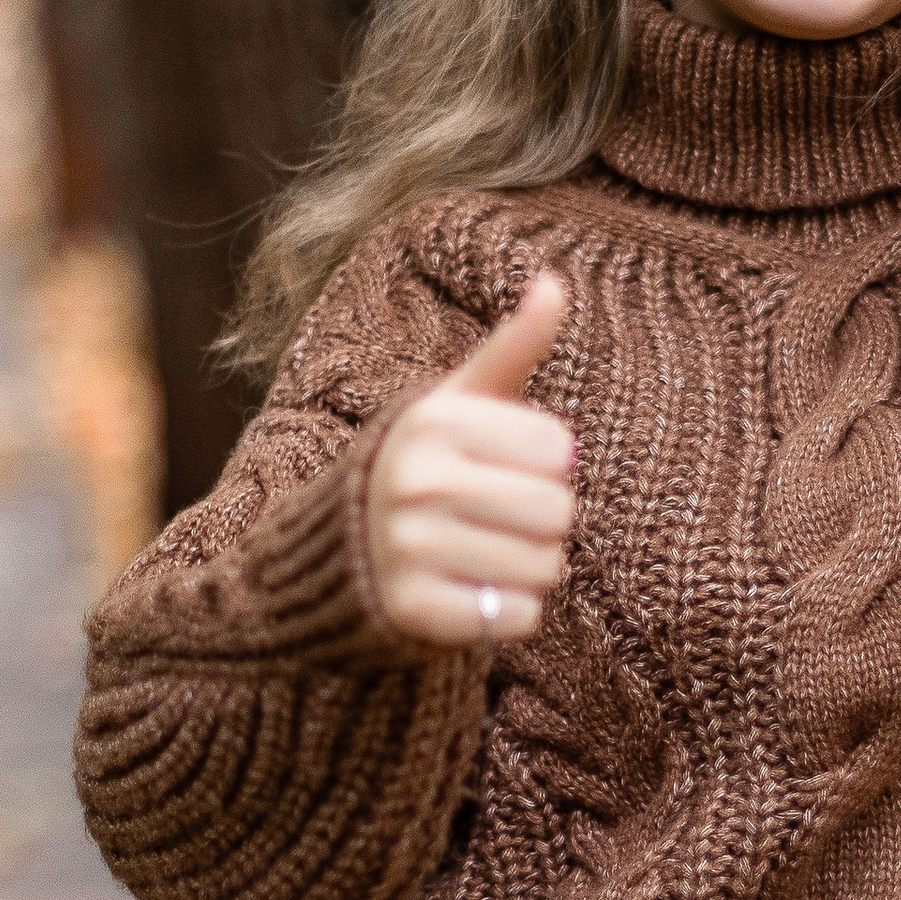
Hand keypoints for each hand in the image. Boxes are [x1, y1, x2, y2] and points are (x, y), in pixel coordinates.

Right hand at [364, 273, 575, 647]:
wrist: (340, 553)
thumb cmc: (423, 465)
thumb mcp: (457, 402)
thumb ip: (512, 346)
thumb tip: (557, 281)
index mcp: (433, 421)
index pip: (560, 448)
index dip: (547, 464)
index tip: (503, 466)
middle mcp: (415, 481)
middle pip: (558, 511)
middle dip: (547, 523)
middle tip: (502, 520)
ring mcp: (408, 548)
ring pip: (545, 568)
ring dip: (534, 570)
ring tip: (488, 555)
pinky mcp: (412, 611)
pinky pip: (519, 618)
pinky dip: (513, 614)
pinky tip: (475, 593)